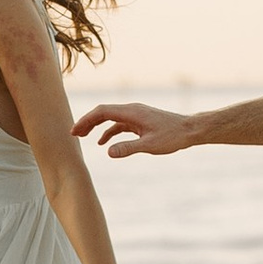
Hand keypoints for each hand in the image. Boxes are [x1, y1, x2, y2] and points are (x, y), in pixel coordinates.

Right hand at [74, 101, 198, 160]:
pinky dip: (109, 131)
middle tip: (73, 134)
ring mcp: (136, 115)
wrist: (189, 130)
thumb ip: (128, 148)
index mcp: (131, 112)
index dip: (86, 120)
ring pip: (110, 118)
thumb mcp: (149, 145)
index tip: (75, 131)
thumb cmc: (172, 136)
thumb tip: (108, 153)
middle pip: (103, 112)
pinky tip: (104, 143)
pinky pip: (119, 124)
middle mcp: (131, 110)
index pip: (102, 112)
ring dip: (96, 126)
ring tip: (82, 136)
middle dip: (87, 122)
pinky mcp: (140, 122)